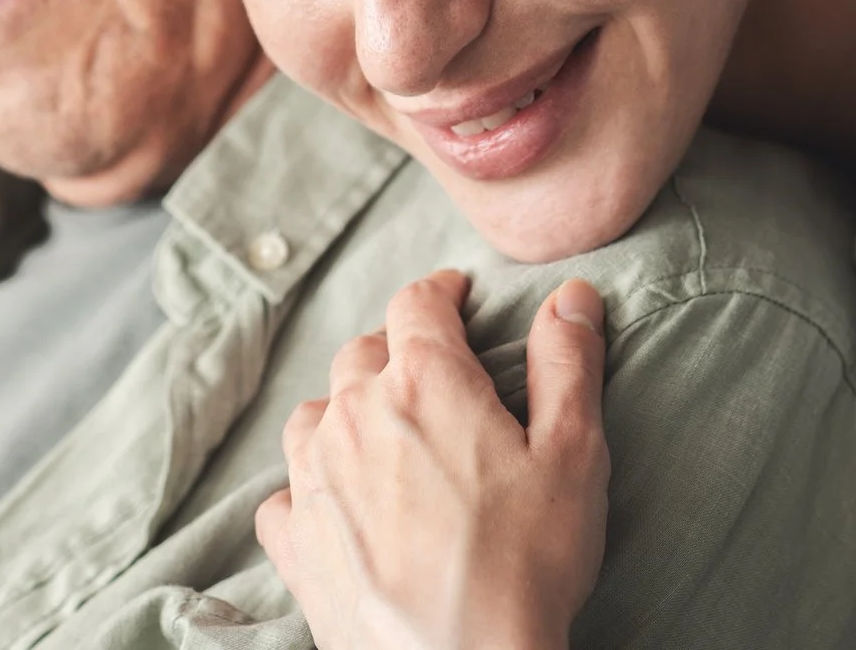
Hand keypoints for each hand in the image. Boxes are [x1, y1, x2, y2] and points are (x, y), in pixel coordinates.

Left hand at [255, 271, 608, 649]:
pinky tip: (330, 503)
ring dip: (345, 412)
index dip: (441, 292)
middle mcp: (354, 415)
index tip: (455, 294)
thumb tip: (572, 295)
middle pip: (363, 355)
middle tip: (428, 369)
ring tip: (377, 430)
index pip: (419, 305)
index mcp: (423, 382)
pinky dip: (305, 488)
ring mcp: (313, 478)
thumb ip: (568, 365)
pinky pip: (283, 493)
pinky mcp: (294, 540)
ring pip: (315, 416)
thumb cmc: (524, 563)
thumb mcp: (572, 454)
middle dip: (397, 351)